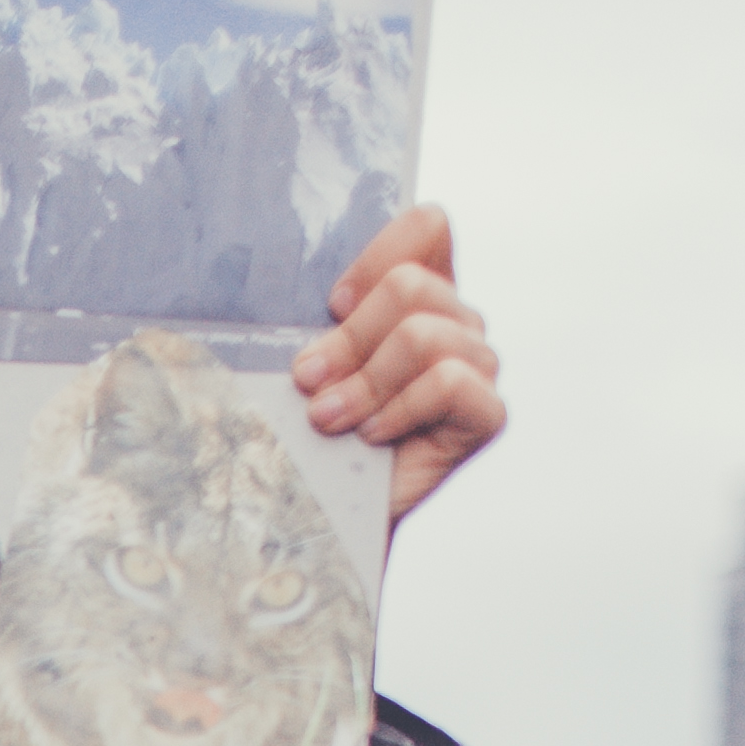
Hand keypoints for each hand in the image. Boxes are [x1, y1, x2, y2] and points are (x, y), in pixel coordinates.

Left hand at [291, 204, 503, 530]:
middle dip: (348, 337)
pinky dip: (399, 408)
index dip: (378, 255)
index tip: (332, 305)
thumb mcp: (298, 364)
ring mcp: (476, 370)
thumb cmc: (304, 438)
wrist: (318, 518)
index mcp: (418, 296)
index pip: (428, 227)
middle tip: (309, 381)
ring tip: (329, 419)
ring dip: (363, 382)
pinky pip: (448, 381)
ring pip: (423, 335)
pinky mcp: (486, 415)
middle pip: (411, 285)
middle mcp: (455, 326)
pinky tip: (372, 437)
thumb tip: (258, 273)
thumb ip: (308, 317)